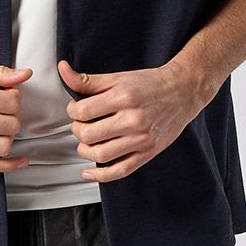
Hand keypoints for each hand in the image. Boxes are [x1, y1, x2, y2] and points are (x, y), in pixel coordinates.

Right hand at [0, 61, 32, 173]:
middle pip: (11, 124)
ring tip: (0, 125)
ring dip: (9, 135)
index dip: (14, 95)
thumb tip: (24, 75)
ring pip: (4, 146)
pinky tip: (20, 160)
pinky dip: (10, 165)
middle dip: (12, 114)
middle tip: (2, 108)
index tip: (5, 93)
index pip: (12, 102)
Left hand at [59, 58, 203, 182]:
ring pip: (100, 154)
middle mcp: (132, 120)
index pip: (83, 111)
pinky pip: (121, 170)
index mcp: (123, 98)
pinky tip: (90, 171)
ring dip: (85, 149)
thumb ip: (87, 80)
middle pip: (89, 134)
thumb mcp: (118, 77)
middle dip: (77, 129)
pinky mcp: (148, 153)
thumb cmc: (150, 84)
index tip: (76, 109)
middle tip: (80, 123)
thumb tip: (63, 71)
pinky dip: (101, 175)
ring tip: (86, 140)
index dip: (72, 111)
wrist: (182, 92)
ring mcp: (141, 139)